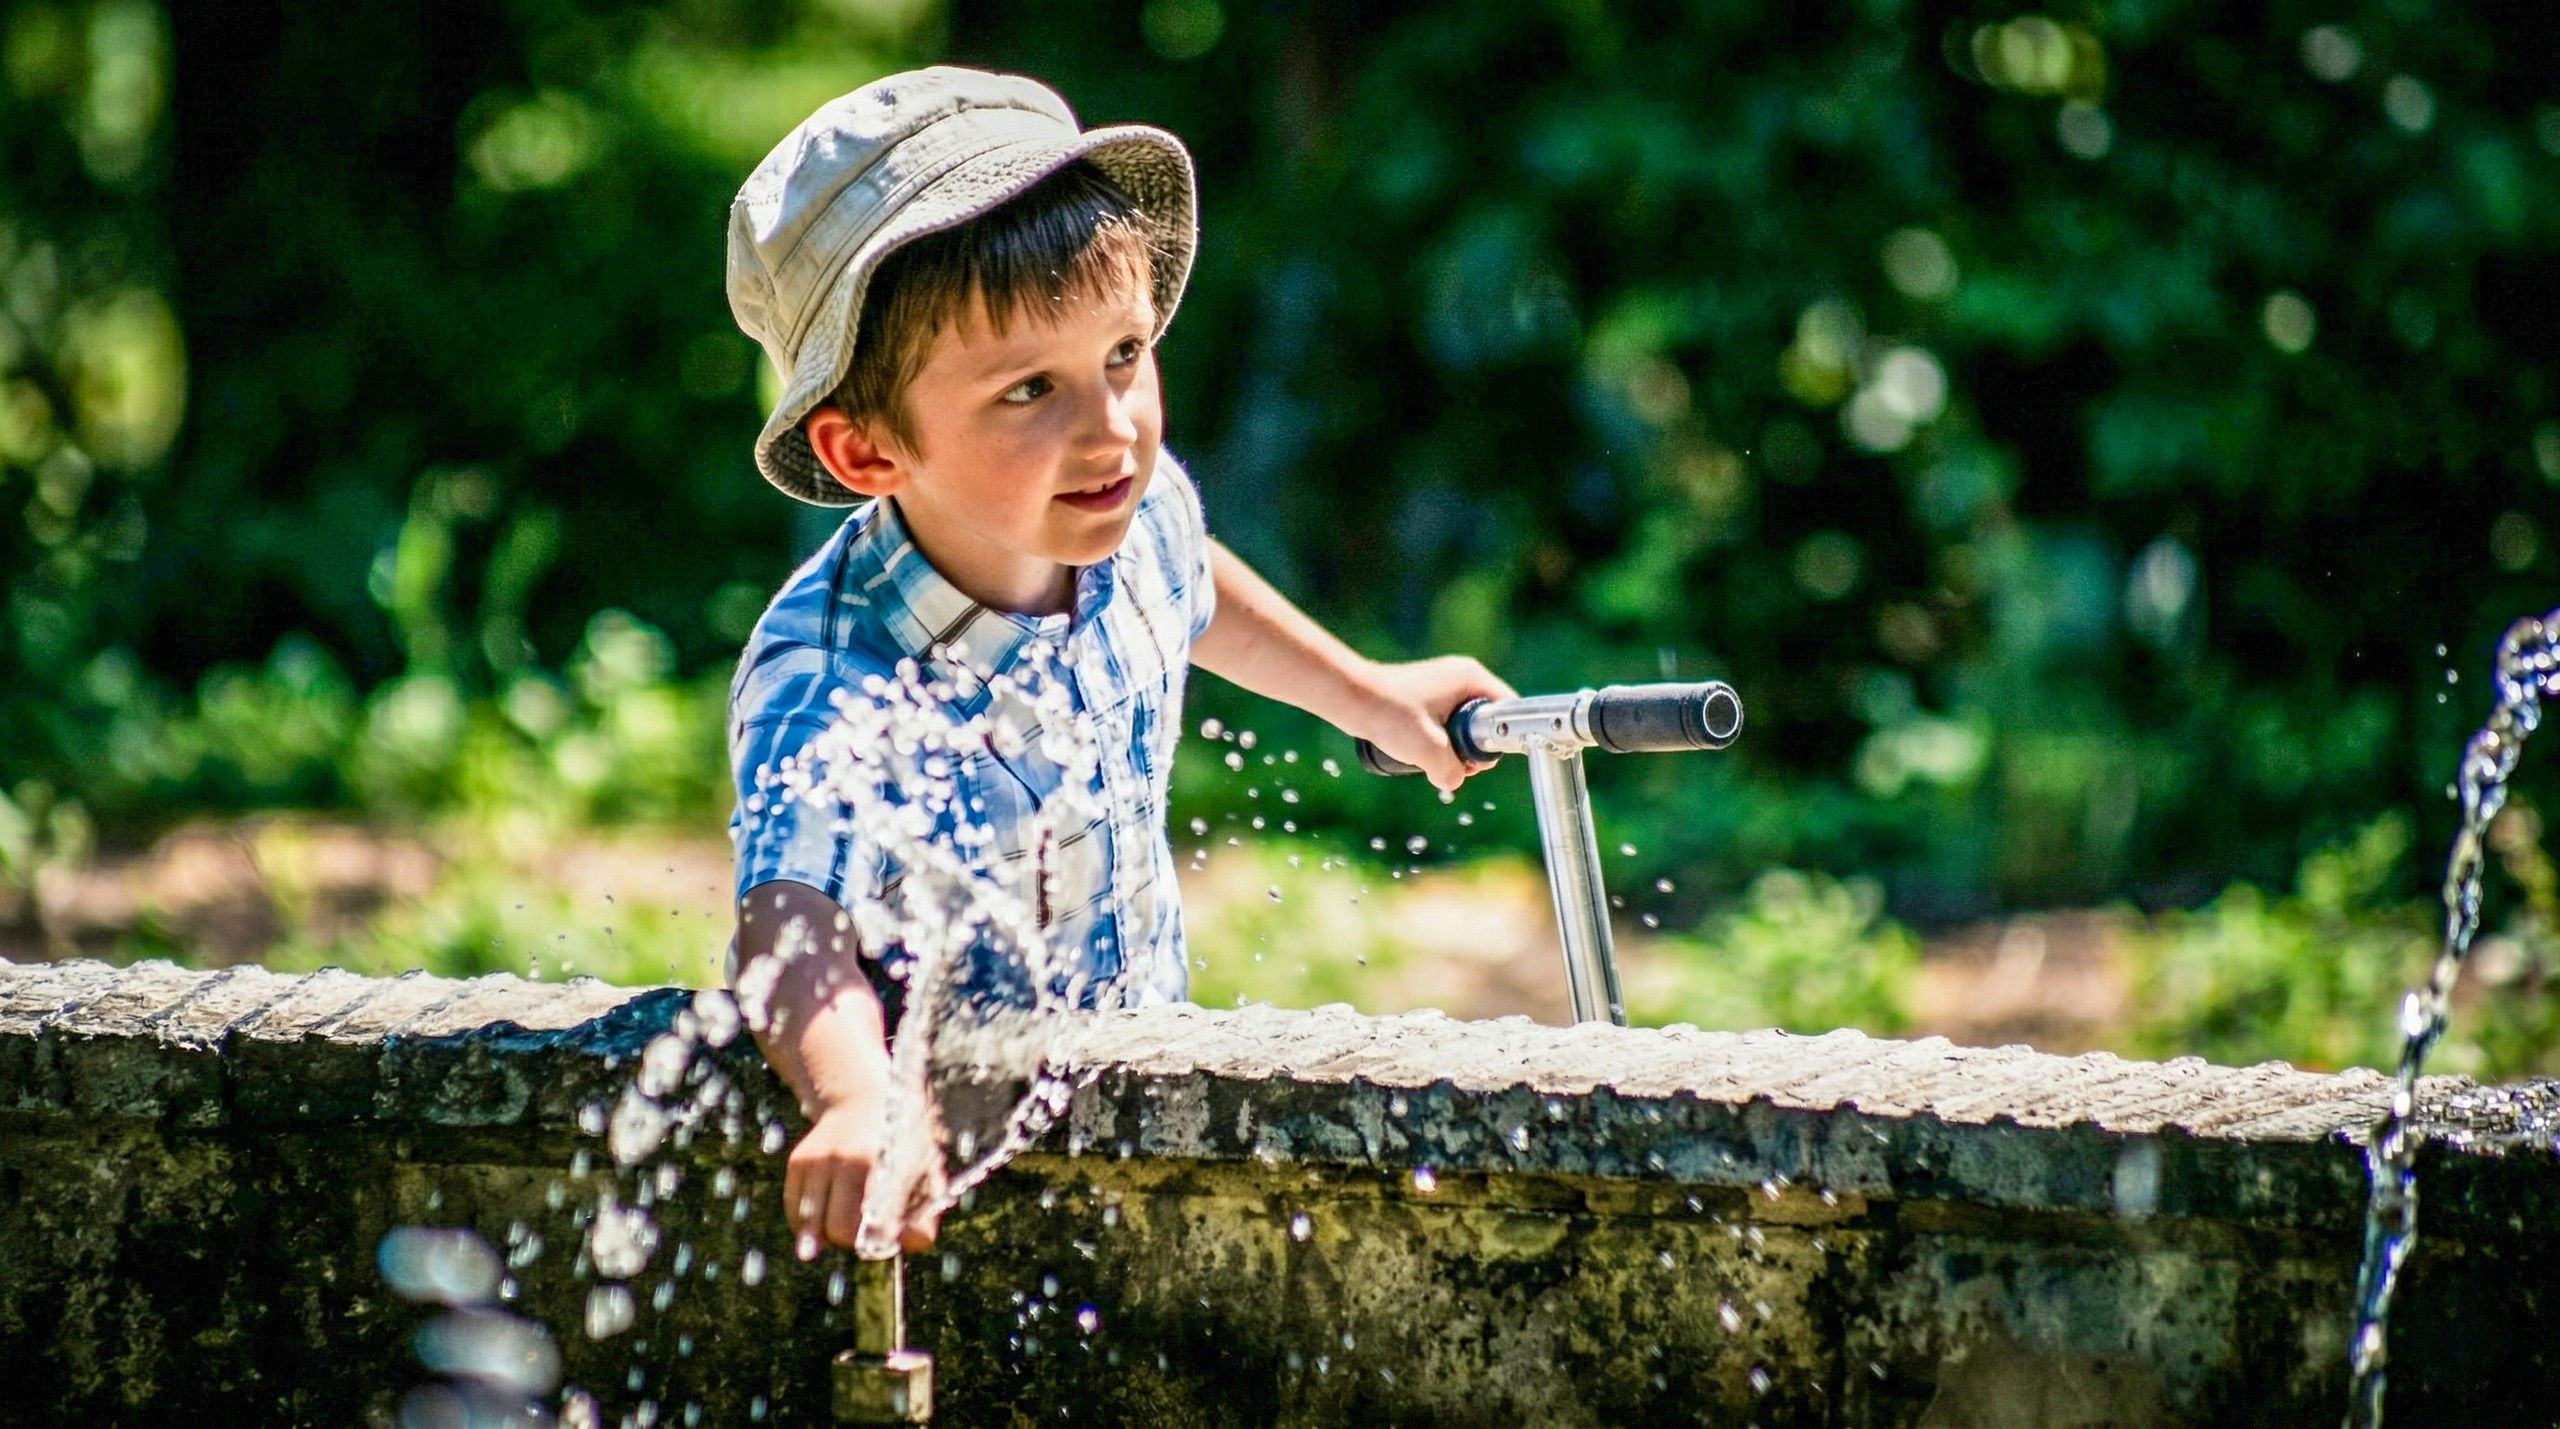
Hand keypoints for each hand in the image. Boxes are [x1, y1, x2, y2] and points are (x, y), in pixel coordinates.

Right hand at [785, 1098, 944, 1256]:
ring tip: (848, 1219)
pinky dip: (810, 1225)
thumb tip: (908, 1246)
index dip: (881, 1242)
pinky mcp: (798, 1162)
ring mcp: (818, 1159)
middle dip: (853, 1241)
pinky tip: (829, 1213)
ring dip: (829, 1235)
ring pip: (813, 1226)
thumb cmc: (904, 1146)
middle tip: (866, 1231)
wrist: (866, 1099)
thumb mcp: (926, 1173)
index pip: (874, 1225)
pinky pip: (796, 1214)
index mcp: (882, 1163)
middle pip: (839, 1230)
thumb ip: (923, 1216)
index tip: (887, 1240)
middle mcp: (845, 1159)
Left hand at [1347, 655, 1516, 792]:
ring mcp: (1444, 685)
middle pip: (1487, 721)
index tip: (1478, 760)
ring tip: (1432, 759)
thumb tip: (1453, 781)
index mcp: (1471, 679)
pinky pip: (1447, 724)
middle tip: (1452, 764)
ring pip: (1465, 726)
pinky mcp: (1428, 696)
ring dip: (1454, 748)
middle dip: (1473, 749)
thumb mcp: (1426, 748)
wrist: (1349, 697)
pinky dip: (1440, 740)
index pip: (1507, 709)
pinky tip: (1423, 752)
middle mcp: (1461, 677)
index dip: (1500, 739)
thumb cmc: (1388, 713)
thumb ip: (1450, 770)